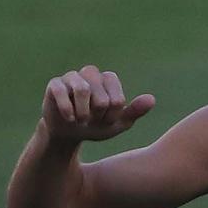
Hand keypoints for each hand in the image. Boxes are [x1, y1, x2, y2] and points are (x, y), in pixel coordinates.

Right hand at [41, 65, 156, 143]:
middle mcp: (91, 74)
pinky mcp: (54, 84)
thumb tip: (152, 99)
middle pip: (101, 95)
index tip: (106, 122)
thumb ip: (133, 112)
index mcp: (108, 80)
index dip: (112, 116)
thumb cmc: (94, 126)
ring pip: (82, 89)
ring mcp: (72, 77)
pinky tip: (69, 119)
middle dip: (98, 116)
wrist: (67, 133)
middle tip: (91, 122)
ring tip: (80, 121)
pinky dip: (67, 108)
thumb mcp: (117, 124)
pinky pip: (61, 91)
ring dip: (83, 113)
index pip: (117, 99)